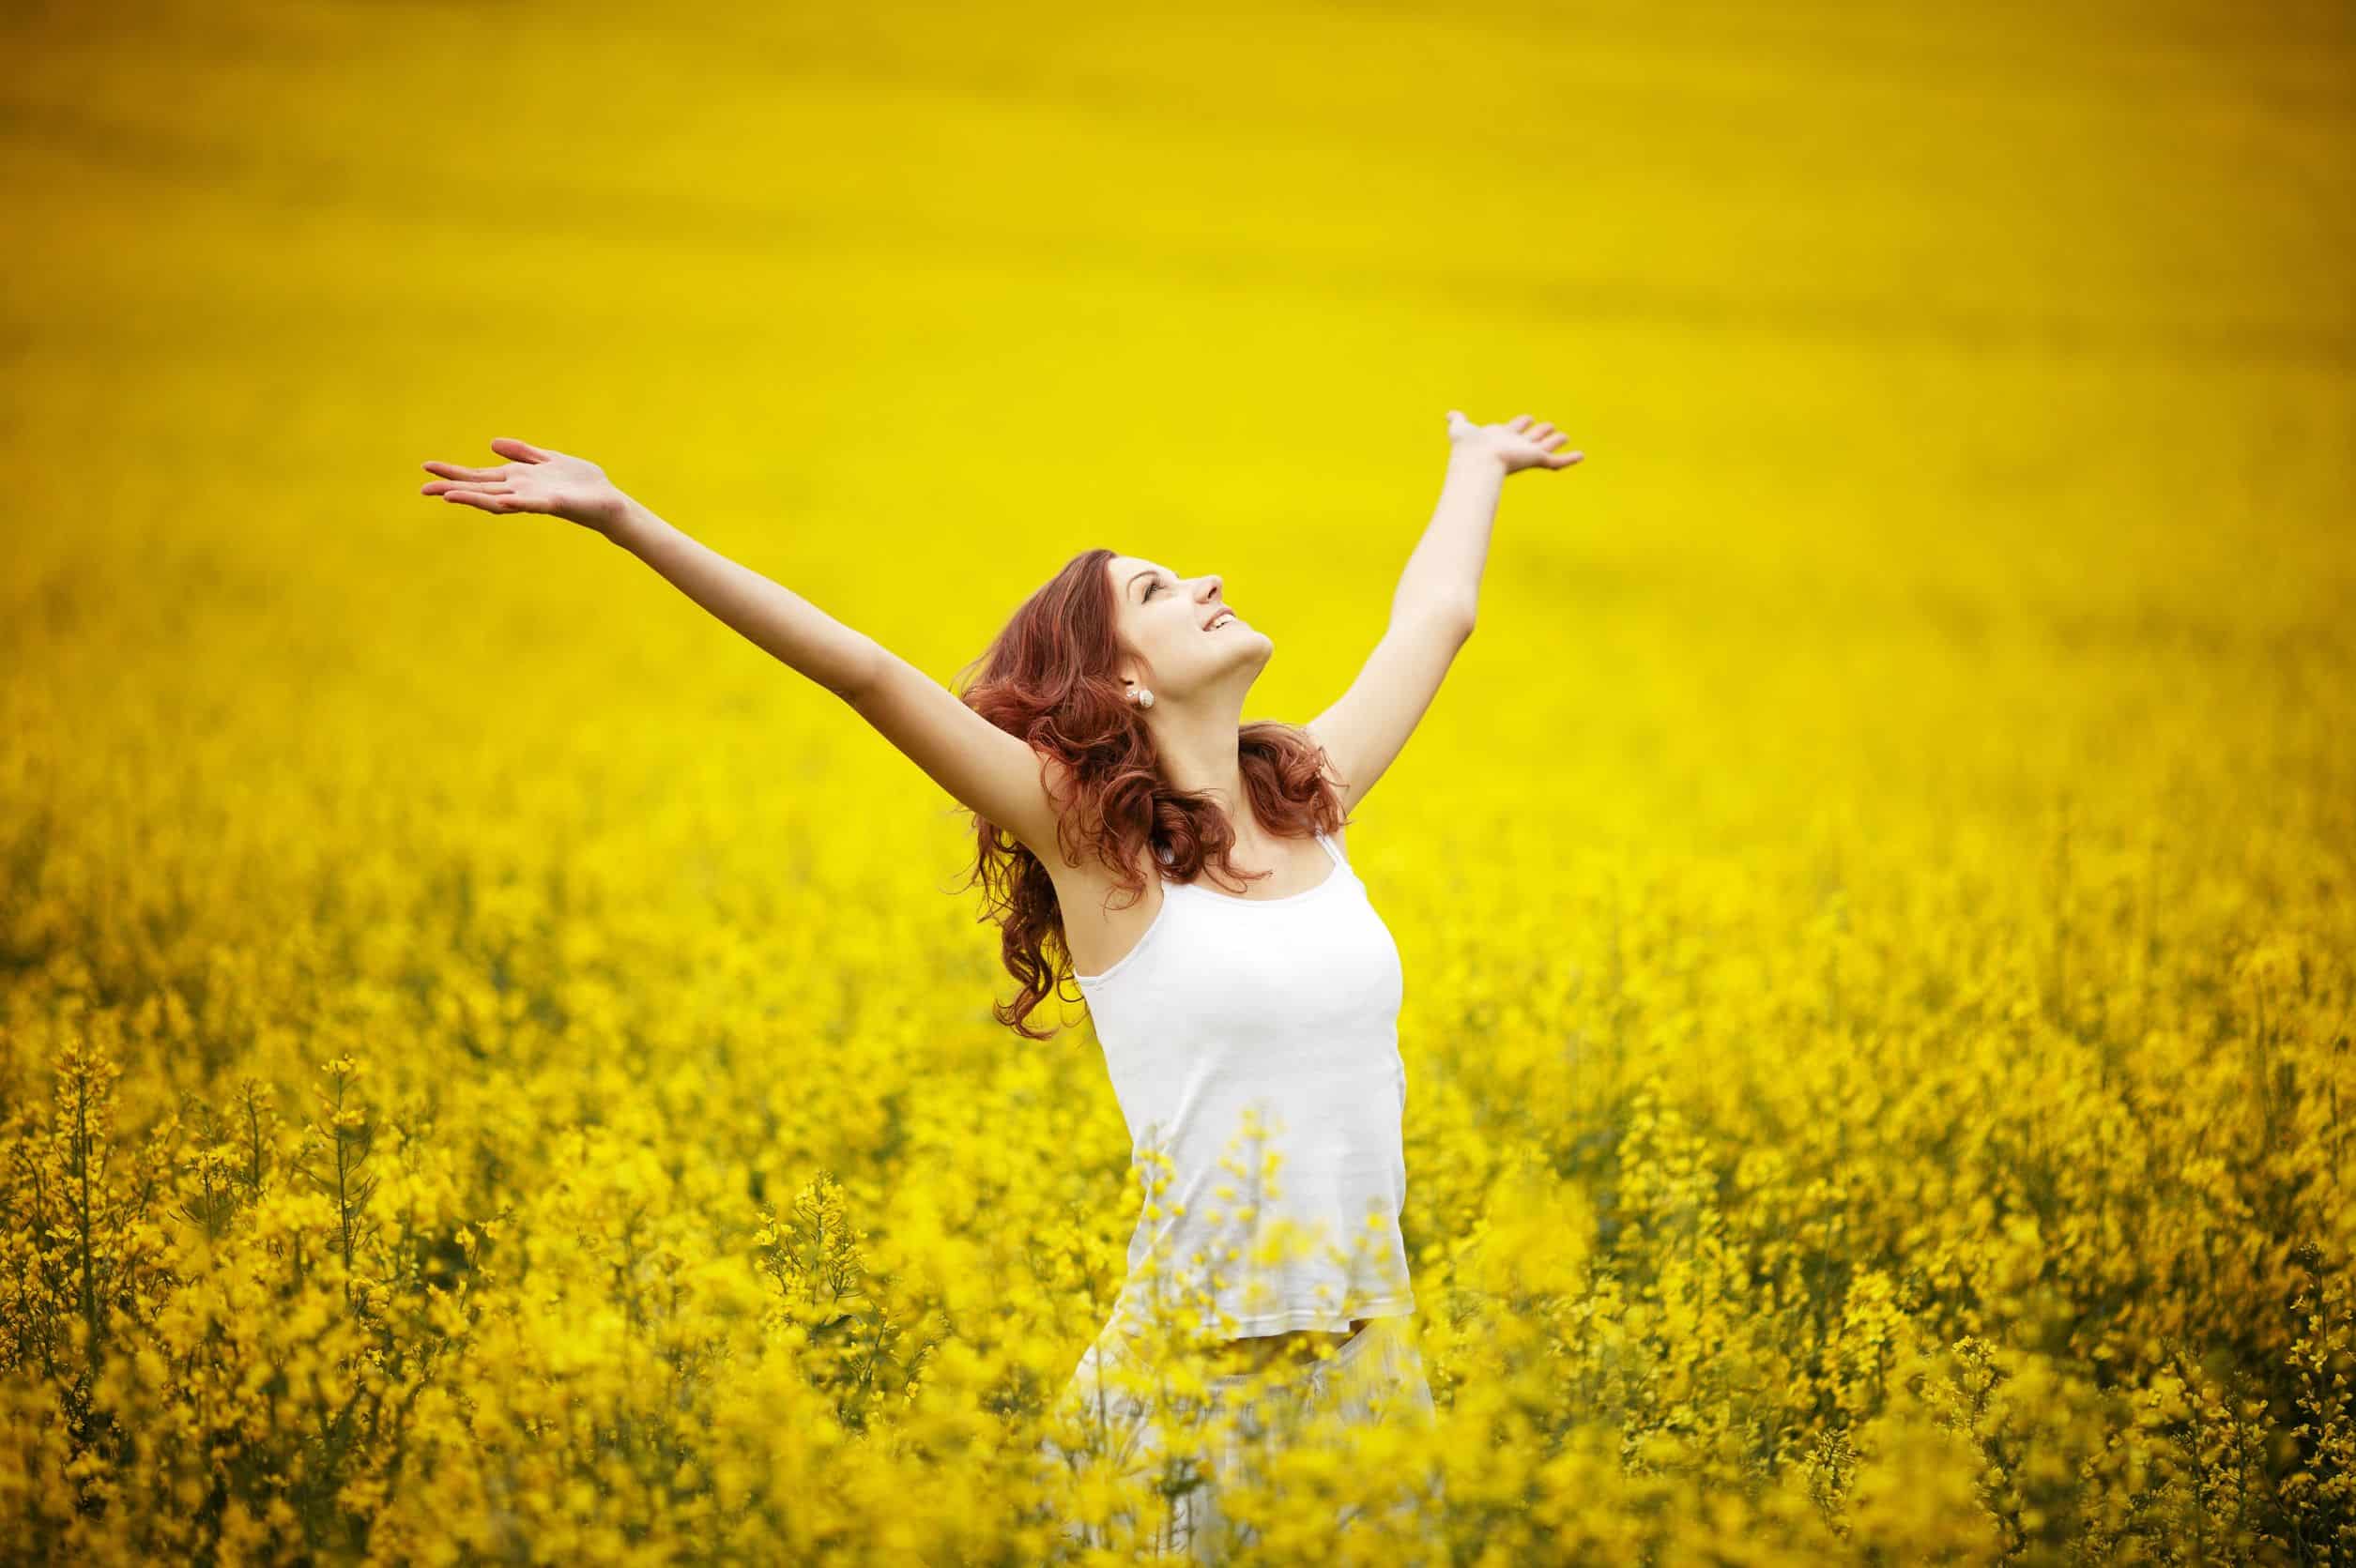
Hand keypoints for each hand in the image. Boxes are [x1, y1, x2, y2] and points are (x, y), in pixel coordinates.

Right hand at [419, 437, 628, 534]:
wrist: (608, 503)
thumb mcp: (548, 460)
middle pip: (480, 489)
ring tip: (448, 495)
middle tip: (422, 489)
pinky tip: (500, 499)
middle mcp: (520, 491)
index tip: (426, 467)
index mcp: (517, 480)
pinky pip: (529, 504)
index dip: (453, 472)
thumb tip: (492, 443)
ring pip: (498, 499)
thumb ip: (522, 453)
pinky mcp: (553, 504)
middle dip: (452, 488)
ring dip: (474, 497)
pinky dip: (514, 502)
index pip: (478, 476)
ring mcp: (535, 499)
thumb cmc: (581, 485)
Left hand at [1445, 410, 1582, 474]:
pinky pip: (1556, 461)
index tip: (1528, 418)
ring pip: (1545, 448)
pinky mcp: (1536, 460)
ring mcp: (1526, 453)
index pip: (1513, 429)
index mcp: (1501, 437)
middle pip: (1531, 438)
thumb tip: (1449, 414)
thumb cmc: (1469, 447)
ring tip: (1564, 436)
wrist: (1478, 459)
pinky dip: (1569, 459)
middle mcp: (1515, 446)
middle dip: (1539, 431)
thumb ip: (1458, 421)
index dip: (1520, 423)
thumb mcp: (1460, 429)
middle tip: (1549, 426)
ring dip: (1555, 441)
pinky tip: (1581, 455)